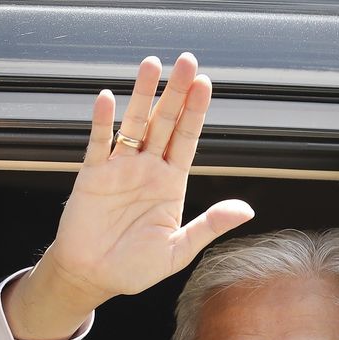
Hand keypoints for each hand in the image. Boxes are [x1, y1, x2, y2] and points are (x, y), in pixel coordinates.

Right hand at [4, 53, 254, 339]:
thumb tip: (246, 210)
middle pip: (164, 122)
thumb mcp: (179, 251)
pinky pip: (97, 143)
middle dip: (176, 92)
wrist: (94, 277)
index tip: (205, 84)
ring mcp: (119, 169)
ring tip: (151, 65)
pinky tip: (106, 99)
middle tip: (187, 61)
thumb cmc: (135, 268)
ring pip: (134, 124)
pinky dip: (101, 122)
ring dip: (142, 95)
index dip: (195, 112)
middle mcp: (147, 169)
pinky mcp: (92, 176)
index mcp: (171, 184)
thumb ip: (210, 226)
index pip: (187, 139)